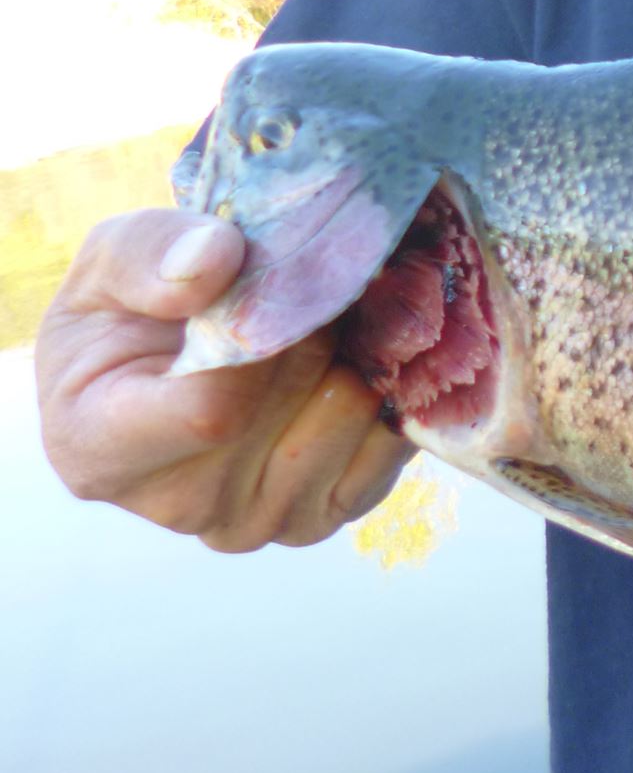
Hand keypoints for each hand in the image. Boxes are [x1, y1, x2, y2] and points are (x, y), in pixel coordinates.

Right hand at [35, 209, 413, 550]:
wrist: (176, 350)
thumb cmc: (135, 304)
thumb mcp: (114, 254)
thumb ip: (147, 253)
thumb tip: (212, 264)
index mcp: (101, 449)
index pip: (213, 412)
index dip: (263, 337)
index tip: (273, 281)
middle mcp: (179, 503)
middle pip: (293, 399)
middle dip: (313, 324)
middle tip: (309, 284)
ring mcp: (255, 519)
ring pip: (353, 412)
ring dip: (356, 349)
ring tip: (324, 320)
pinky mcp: (325, 514)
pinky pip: (391, 438)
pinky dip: (392, 385)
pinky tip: (354, 356)